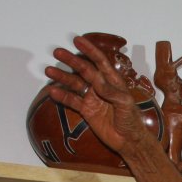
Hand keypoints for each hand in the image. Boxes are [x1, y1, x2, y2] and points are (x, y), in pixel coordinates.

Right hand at [45, 36, 153, 155]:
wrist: (128, 141)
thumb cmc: (132, 121)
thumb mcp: (126, 104)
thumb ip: (112, 92)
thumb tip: (97, 81)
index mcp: (113, 81)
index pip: (100, 62)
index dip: (89, 50)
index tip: (77, 40)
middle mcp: (101, 86)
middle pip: (84, 70)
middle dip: (71, 60)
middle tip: (57, 52)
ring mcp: (92, 98)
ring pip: (75, 84)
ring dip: (62, 77)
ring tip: (49, 71)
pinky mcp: (86, 110)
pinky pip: (72, 101)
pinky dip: (63, 96)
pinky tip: (52, 91)